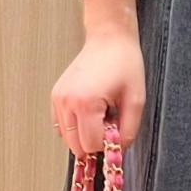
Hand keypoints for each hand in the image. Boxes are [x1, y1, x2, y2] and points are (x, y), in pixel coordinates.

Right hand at [51, 13, 145, 158]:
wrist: (109, 39)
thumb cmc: (124, 64)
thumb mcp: (136, 101)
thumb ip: (128, 132)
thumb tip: (116, 151)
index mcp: (85, 104)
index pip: (91, 145)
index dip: (107, 143)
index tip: (117, 127)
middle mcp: (66, 102)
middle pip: (76, 146)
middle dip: (94, 141)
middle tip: (109, 121)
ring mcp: (58, 99)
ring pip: (67, 138)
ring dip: (84, 134)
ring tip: (100, 113)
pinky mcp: (55, 96)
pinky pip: (61, 126)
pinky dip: (75, 127)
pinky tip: (89, 112)